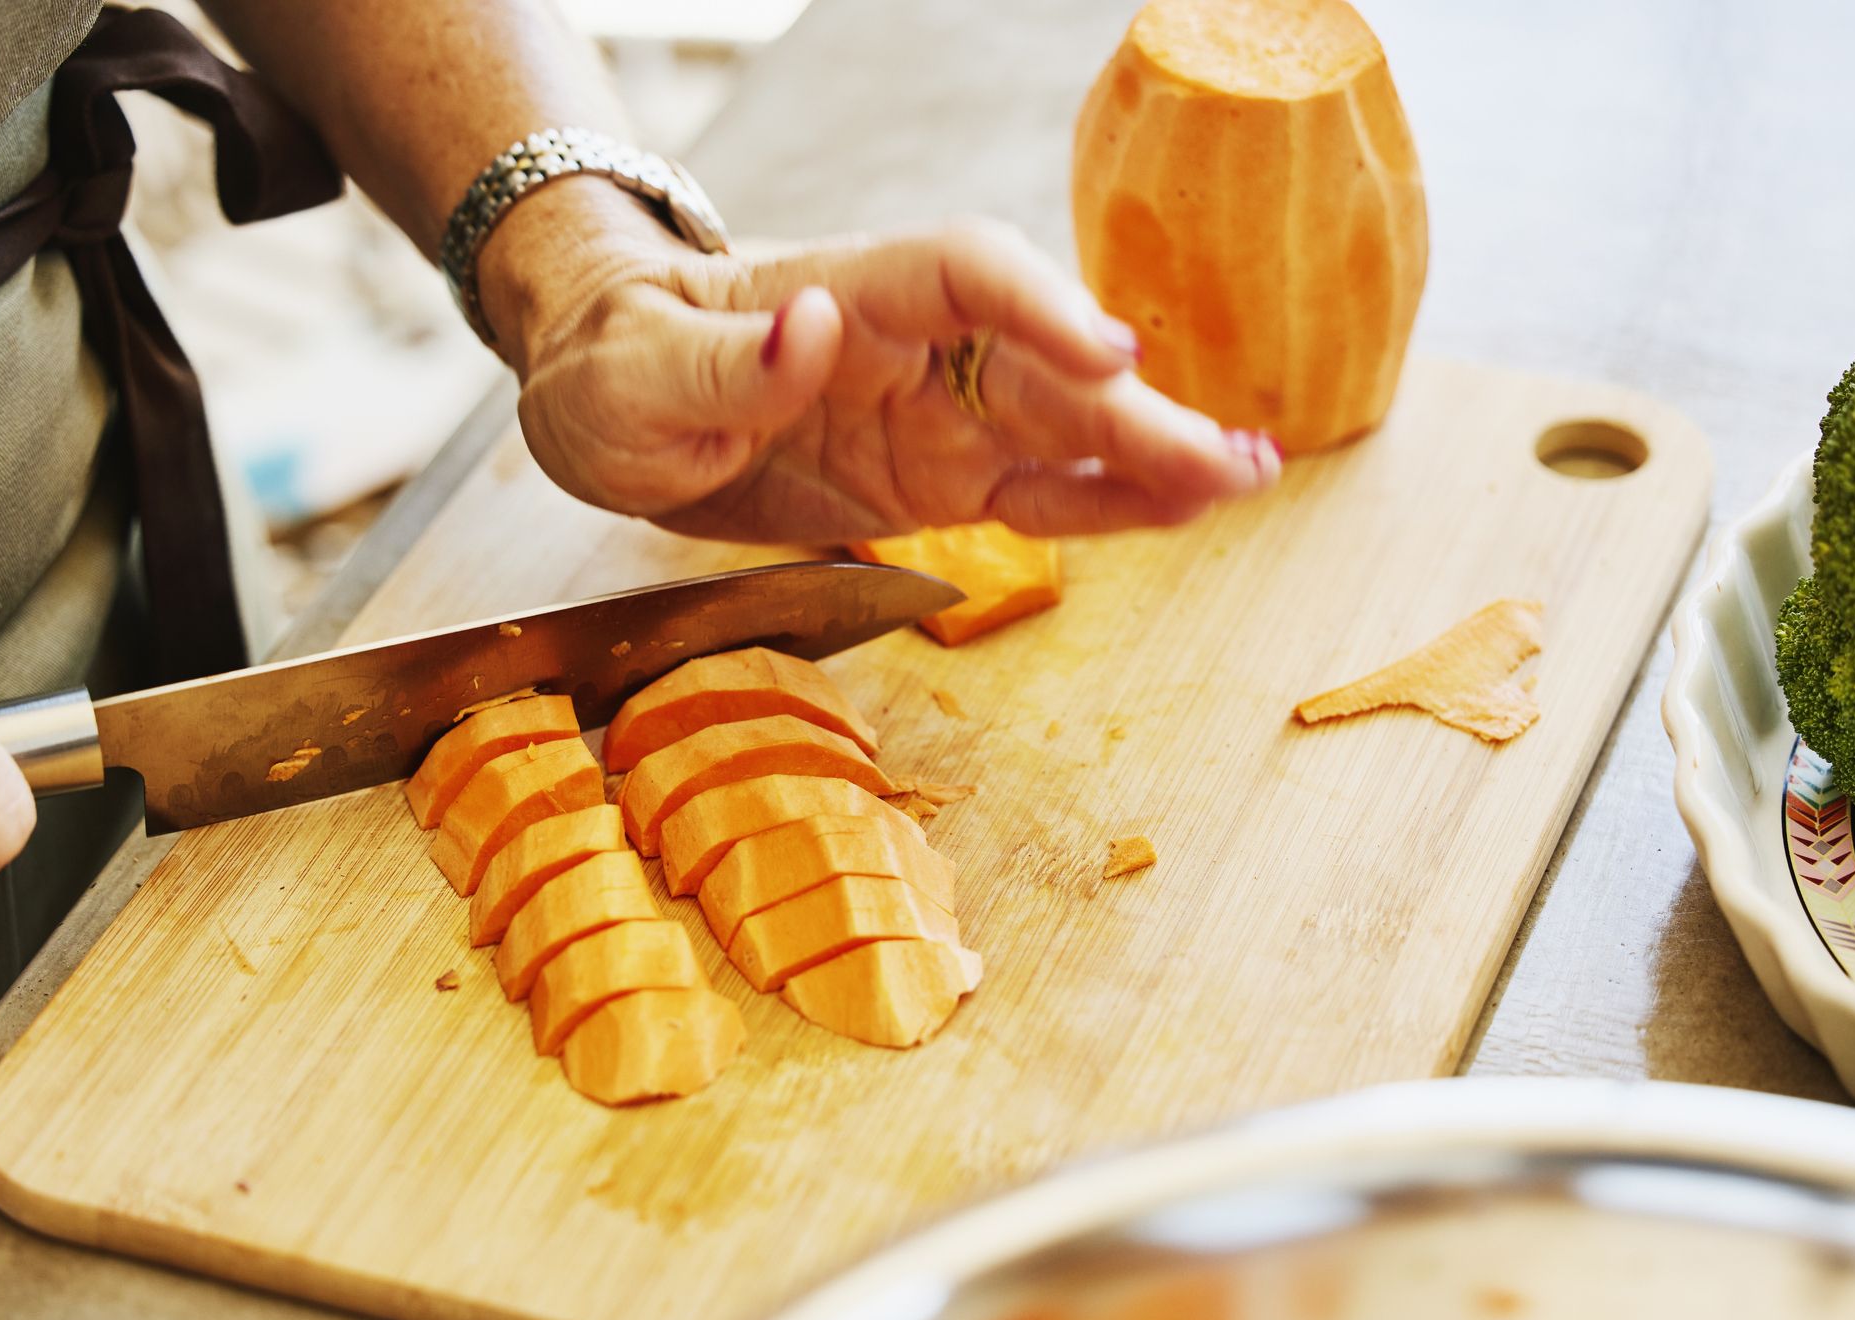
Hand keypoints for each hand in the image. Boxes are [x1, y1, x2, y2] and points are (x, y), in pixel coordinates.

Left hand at [485, 183, 1279, 542]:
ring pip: (1063, 430)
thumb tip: (816, 325)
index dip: (1043, 308)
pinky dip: (1105, 505)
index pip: (968, 274)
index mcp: (849, 293)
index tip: (1109, 359)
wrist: (608, 404)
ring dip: (1153, 456)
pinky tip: (1180, 511)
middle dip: (1139, 412)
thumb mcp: (634, 374)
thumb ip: (726, 360)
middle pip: (1044, 364)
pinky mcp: (930, 480)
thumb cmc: (613, 363)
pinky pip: (1032, 491)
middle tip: (1234, 460)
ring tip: (1246, 481)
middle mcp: (910, 347)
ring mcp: (930, 415)